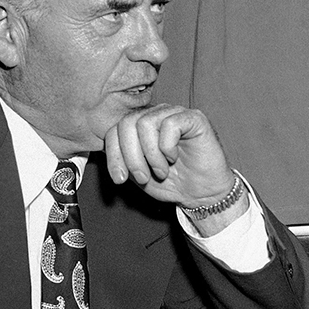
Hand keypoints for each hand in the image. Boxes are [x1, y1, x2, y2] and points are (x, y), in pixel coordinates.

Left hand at [104, 103, 235, 206]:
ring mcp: (175, 114)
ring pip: (145, 123)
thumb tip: (105, 149)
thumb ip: (121, 159)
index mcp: (141, 126)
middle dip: (131, 157)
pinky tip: (174, 157)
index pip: (115, 129)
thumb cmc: (173, 182)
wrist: (202, 193)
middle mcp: (157, 115)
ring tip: (161, 171)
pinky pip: (170, 125)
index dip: (113, 155)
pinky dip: (167, 147)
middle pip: (127, 123)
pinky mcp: (194, 118)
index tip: (121, 179)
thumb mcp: (137, 174)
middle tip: (143, 177)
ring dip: (151, 155)